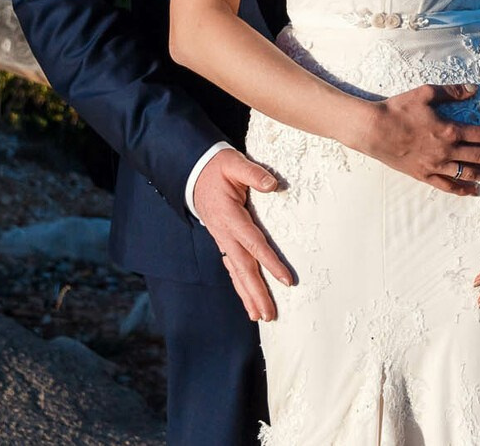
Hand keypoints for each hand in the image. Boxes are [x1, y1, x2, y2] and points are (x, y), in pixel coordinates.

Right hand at [192, 148, 293, 321]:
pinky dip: (240, 285)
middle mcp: (224, 234)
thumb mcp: (234, 163)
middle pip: (243, 268)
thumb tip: (273, 185)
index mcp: (231, 217)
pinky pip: (231, 267)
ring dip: (247, 295)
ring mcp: (221, 239)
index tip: (286, 281)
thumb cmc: (217, 167)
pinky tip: (248, 299)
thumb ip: (253, 174)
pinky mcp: (222, 241)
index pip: (254, 245)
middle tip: (270, 315)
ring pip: (235, 272)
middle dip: (256, 293)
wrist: (193, 172)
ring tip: (260, 316)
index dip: (270, 263)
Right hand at [355, 83, 479, 194]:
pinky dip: (463, 190)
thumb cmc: (399, 108)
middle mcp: (446, 151)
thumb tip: (476, 89)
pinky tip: (475, 192)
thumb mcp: (426, 93)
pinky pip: (447, 186)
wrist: (373, 130)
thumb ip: (453, 92)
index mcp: (450, 130)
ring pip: (469, 174)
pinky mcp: (424, 175)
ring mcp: (435, 166)